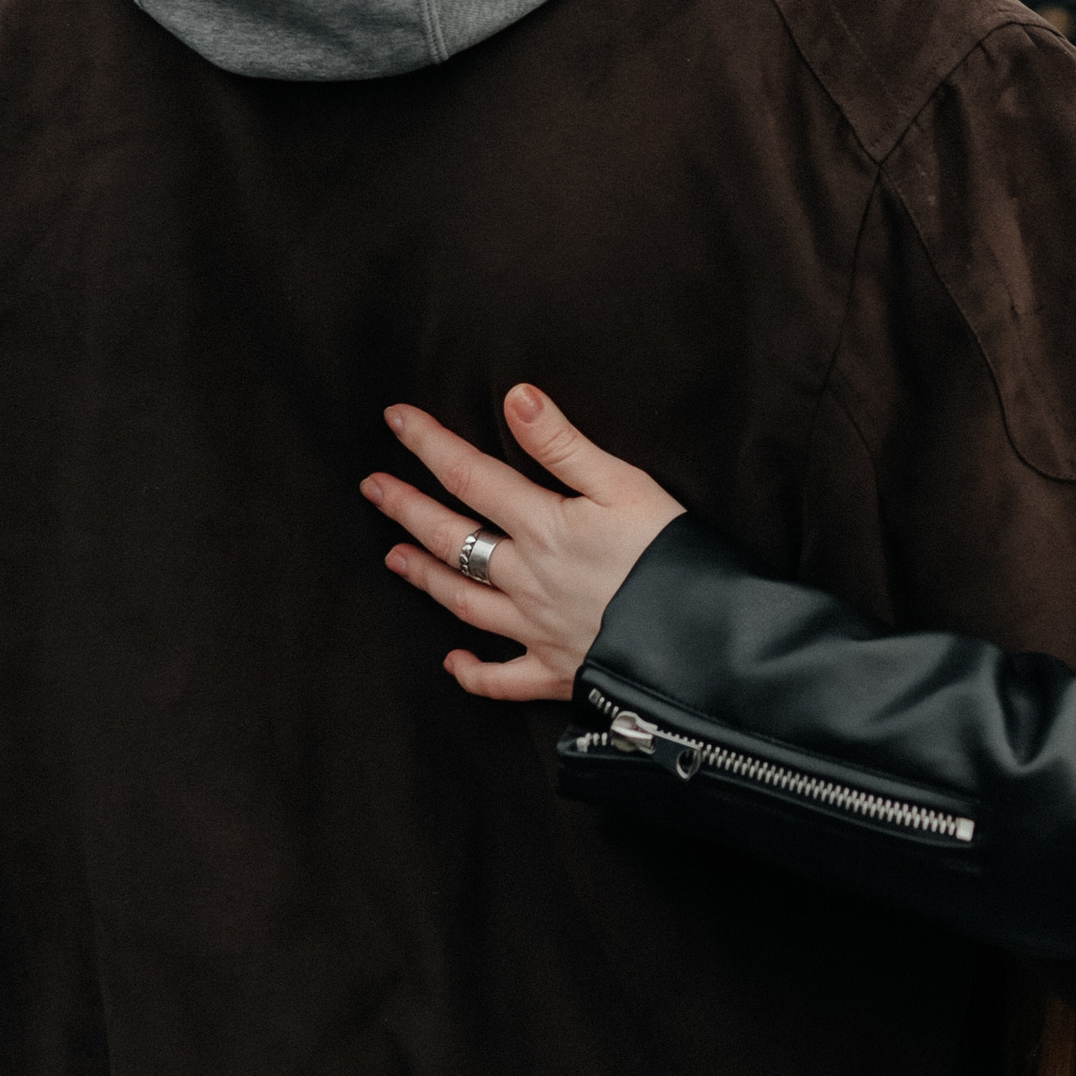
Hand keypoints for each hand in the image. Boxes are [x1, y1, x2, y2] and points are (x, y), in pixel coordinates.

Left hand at [363, 386, 685, 703]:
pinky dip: (473, 674)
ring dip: (425, 577)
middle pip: (451, 537)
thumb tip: (514, 396)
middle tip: (372, 487)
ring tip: (394, 557)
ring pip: (463, 601)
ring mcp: (536, 628)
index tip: (395, 419)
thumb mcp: (625, 484)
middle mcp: (525, 577)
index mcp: (542, 525)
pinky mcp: (557, 670)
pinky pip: (502, 679)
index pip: (469, 475)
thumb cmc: (671, 557)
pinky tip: (453, 663)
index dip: (428, 444)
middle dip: (407, 508)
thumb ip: (563, 444)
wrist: (703, 645)